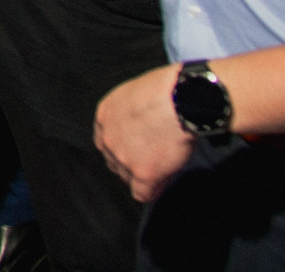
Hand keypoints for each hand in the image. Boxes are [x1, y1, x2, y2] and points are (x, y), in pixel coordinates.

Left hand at [94, 65, 195, 203]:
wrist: (180, 99)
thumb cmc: (166, 90)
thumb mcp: (135, 94)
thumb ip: (129, 113)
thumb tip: (140, 125)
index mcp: (105, 116)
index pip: (105, 142)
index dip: (121, 147)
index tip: (135, 148)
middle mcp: (109, 138)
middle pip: (114, 161)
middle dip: (130, 162)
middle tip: (152, 158)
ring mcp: (124, 158)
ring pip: (128, 178)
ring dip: (142, 175)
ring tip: (163, 164)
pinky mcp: (143, 173)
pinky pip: (143, 193)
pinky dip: (152, 190)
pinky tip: (161, 182)